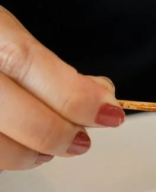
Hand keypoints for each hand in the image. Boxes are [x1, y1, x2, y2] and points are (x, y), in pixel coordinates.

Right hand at [0, 6, 123, 170]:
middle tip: (82, 135)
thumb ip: (52, 68)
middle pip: (21, 117)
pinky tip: (20, 149)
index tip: (109, 112)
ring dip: (34, 154)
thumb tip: (103, 98)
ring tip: (51, 146)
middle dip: (63, 133)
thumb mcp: (6, 34)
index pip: (27, 64)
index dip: (75, 95)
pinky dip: (8, 158)